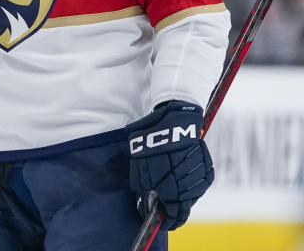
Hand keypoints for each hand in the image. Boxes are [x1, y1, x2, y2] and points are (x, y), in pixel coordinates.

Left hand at [126, 101, 213, 229]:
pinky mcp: (208, 167)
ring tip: (172, 189)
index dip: (168, 222)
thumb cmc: (150, 148)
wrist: (172, 124)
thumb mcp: (139, 173)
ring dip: (183, 195)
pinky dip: (191, 183)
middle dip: (174, 208)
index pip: (174, 217)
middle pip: (185, 207)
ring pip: (193, 194)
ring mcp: (201, 178)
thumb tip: (146, 207)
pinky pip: (200, 182)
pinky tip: (182, 177)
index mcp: (173, 193)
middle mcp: (190, 188)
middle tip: (165, 207)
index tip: (163, 224)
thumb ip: (145, 193)